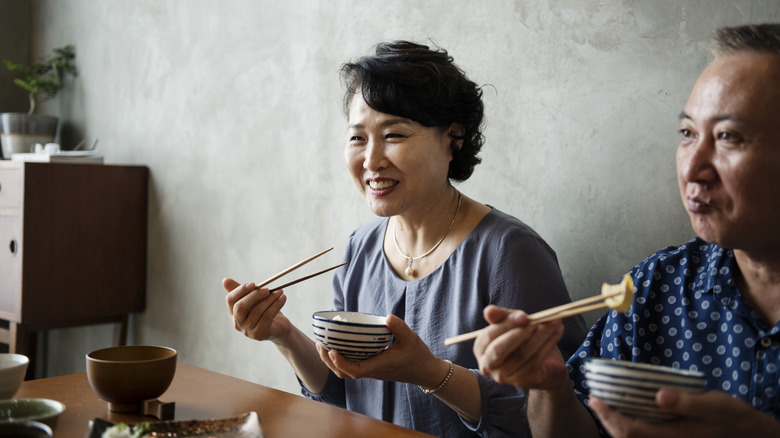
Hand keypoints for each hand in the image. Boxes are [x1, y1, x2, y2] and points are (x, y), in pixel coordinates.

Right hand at [223, 277, 291, 342]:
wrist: (280, 327)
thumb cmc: (265, 310)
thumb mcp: (254, 299)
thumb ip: (242, 290)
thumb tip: (225, 280)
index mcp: (233, 313)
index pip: (230, 300)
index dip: (240, 290)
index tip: (253, 283)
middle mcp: (238, 323)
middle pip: (240, 307)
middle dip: (254, 295)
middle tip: (267, 289)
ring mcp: (248, 330)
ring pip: (257, 311)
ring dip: (270, 299)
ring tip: (280, 291)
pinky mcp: (260, 334)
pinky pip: (267, 317)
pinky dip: (276, 305)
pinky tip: (283, 298)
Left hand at [315, 314, 444, 386]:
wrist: (425, 371)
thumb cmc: (418, 355)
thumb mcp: (410, 338)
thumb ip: (399, 327)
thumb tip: (387, 317)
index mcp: (378, 366)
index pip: (354, 370)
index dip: (340, 362)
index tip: (332, 350)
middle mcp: (372, 371)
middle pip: (344, 373)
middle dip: (329, 361)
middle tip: (320, 344)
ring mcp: (371, 371)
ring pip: (346, 372)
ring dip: (333, 362)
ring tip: (324, 346)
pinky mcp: (373, 368)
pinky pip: (352, 367)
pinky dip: (341, 360)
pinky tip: (340, 346)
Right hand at [473, 305, 566, 388]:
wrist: (544, 364)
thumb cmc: (523, 340)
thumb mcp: (513, 324)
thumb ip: (502, 316)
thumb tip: (489, 311)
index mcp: (481, 348)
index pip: (489, 335)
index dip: (506, 324)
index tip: (523, 315)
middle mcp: (488, 365)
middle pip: (499, 349)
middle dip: (519, 333)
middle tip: (536, 322)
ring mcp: (504, 376)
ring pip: (521, 354)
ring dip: (540, 335)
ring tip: (554, 322)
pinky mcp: (522, 381)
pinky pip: (535, 360)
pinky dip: (548, 343)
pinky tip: (557, 332)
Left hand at [590, 389, 779, 437]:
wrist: (747, 434)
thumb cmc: (730, 417)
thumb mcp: (713, 405)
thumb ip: (686, 402)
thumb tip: (659, 395)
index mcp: (672, 437)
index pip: (630, 431)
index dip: (609, 416)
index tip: (595, 399)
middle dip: (606, 420)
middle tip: (594, 399)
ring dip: (614, 424)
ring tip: (603, 405)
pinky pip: (641, 437)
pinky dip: (626, 427)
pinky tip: (623, 412)